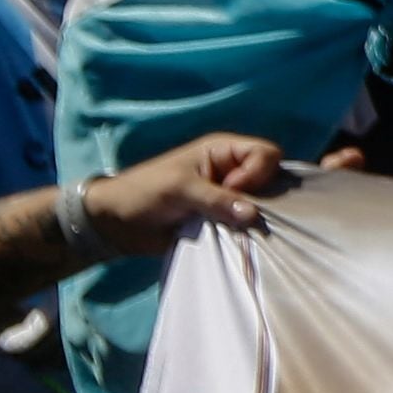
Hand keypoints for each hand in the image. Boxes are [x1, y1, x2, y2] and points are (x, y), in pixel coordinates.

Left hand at [84, 135, 290, 253]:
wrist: (119, 223)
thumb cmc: (144, 192)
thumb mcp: (180, 189)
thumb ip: (217, 200)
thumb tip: (253, 215)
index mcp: (223, 151)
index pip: (266, 153)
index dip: (257, 173)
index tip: (232, 190)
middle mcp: (232, 171)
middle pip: (273, 180)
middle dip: (263, 198)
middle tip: (238, 215)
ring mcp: (230, 198)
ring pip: (264, 206)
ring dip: (254, 220)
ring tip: (236, 231)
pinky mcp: (224, 222)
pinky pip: (248, 227)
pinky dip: (246, 235)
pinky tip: (237, 241)